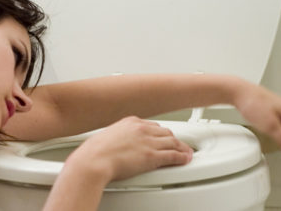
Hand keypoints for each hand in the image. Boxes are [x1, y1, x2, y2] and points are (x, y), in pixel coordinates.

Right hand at [69, 116, 192, 181]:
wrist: (94, 160)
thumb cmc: (94, 151)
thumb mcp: (107, 137)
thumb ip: (117, 138)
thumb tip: (117, 144)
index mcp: (130, 122)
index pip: (152, 125)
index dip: (160, 132)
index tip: (162, 136)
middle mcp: (142, 129)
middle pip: (165, 132)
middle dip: (173, 139)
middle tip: (178, 144)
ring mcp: (148, 142)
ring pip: (172, 142)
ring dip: (182, 147)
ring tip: (187, 152)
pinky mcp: (152, 156)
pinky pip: (173, 155)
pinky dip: (182, 157)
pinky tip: (185, 159)